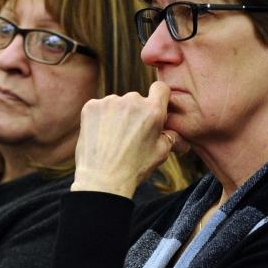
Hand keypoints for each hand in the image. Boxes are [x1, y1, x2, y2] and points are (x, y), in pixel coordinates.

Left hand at [72, 81, 179, 197]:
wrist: (102, 179)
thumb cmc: (134, 168)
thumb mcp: (161, 153)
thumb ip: (170, 136)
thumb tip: (176, 134)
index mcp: (153, 111)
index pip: (161, 88)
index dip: (159, 97)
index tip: (154, 107)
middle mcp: (132, 101)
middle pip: (137, 98)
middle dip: (136, 112)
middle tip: (131, 134)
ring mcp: (110, 102)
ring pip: (118, 103)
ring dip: (118, 115)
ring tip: (114, 138)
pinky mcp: (91, 106)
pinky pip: (100, 107)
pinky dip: (101, 117)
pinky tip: (101, 135)